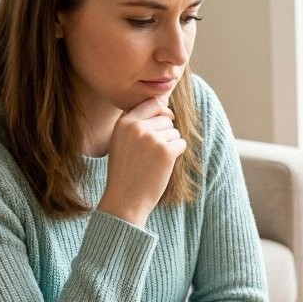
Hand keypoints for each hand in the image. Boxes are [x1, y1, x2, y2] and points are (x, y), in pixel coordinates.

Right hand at [97, 97, 186, 227]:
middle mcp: (137, 127)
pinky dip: (177, 154)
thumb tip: (164, 107)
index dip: (163, 110)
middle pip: (165, 118)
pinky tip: (164, 165)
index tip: (168, 117)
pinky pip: (181, 143)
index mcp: (124, 122)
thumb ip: (136, 124)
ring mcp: (152, 139)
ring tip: (155, 161)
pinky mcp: (165, 151)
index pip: (151, 103)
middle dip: (166, 133)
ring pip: (174, 132)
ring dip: (171, 145)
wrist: (125, 198)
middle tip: (153, 153)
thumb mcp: (121, 141)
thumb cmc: (126, 171)